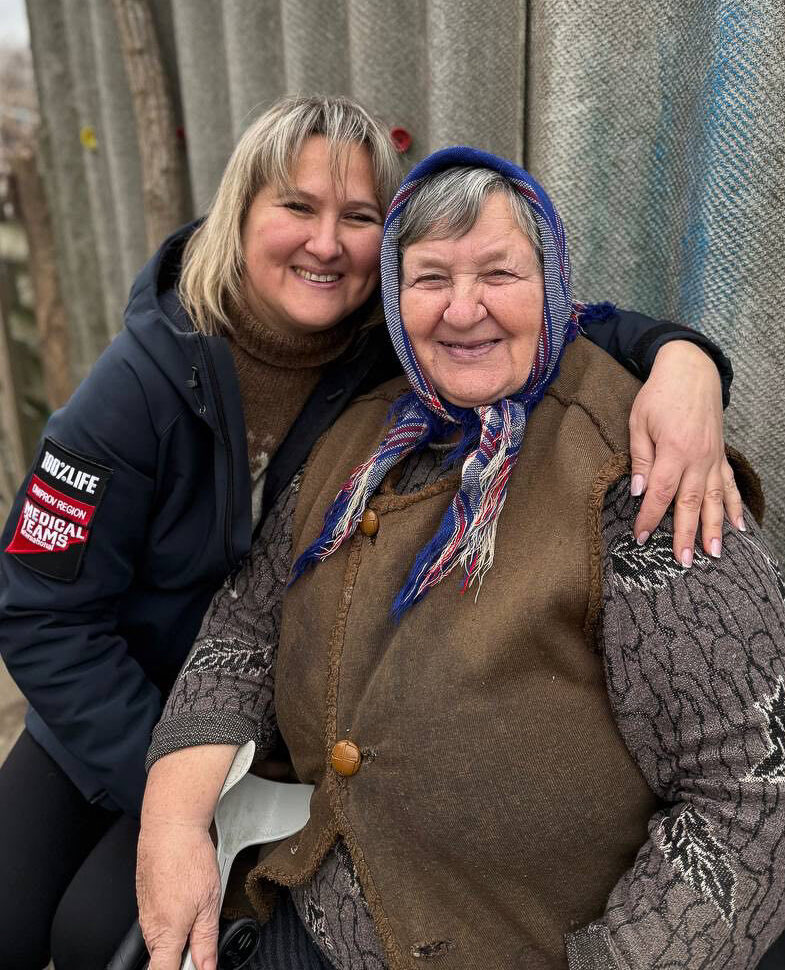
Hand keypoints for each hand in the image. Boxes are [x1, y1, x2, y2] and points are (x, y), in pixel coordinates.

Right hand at [137, 819, 220, 969]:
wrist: (171, 826)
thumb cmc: (189, 858)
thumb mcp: (210, 902)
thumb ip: (206, 940)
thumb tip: (206, 967)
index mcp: (166, 933)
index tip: (193, 966)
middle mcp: (150, 926)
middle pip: (164, 957)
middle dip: (183, 953)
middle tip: (203, 936)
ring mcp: (144, 910)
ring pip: (162, 936)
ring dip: (180, 932)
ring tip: (197, 906)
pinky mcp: (145, 896)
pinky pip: (157, 918)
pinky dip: (173, 915)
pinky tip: (187, 895)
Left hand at [628, 340, 742, 564]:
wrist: (691, 370)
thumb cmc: (659, 395)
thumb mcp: (639, 422)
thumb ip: (640, 458)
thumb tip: (639, 490)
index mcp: (673, 450)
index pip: (660, 493)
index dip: (650, 517)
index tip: (640, 537)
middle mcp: (697, 458)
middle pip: (690, 503)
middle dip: (686, 534)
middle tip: (683, 561)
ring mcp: (712, 458)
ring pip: (714, 499)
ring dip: (715, 528)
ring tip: (714, 553)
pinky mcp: (719, 455)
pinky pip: (729, 485)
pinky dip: (734, 506)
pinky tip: (738, 526)